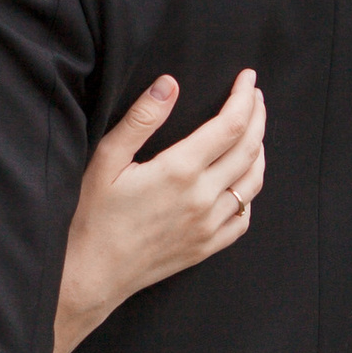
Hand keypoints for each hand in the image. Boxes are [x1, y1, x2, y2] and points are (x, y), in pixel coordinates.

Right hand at [52, 67, 265, 352]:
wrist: (91, 274)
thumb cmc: (92, 215)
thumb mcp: (107, 159)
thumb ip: (141, 119)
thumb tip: (169, 84)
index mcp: (179, 171)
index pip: (230, 125)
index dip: (243, 98)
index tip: (247, 78)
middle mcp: (202, 198)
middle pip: (249, 149)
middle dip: (257, 116)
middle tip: (255, 96)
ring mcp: (208, 226)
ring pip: (252, 183)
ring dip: (260, 152)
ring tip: (255, 131)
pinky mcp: (206, 247)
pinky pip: (243, 218)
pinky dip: (249, 194)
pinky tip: (242, 182)